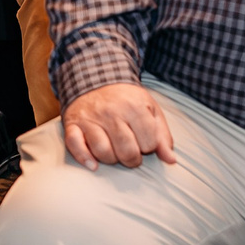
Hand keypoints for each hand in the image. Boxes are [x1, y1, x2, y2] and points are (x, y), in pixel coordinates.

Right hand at [61, 83, 179, 170]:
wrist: (94, 79)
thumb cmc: (127, 100)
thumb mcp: (150, 109)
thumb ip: (162, 135)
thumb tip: (171, 160)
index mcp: (134, 107)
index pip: (148, 143)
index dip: (149, 146)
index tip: (144, 140)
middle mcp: (111, 112)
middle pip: (126, 151)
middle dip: (132, 159)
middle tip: (131, 154)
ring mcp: (90, 118)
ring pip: (103, 151)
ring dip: (111, 159)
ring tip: (114, 152)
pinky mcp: (73, 124)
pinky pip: (75, 145)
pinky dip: (84, 158)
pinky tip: (93, 165)